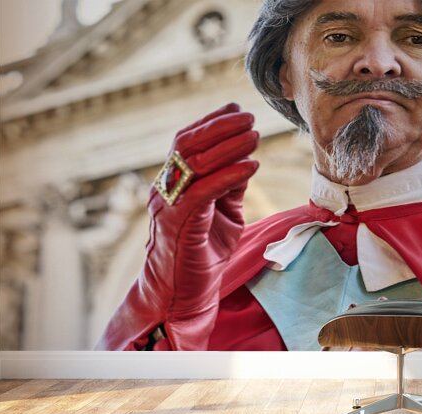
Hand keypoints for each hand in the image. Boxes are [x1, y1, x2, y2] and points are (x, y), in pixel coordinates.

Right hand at [101, 103, 258, 349]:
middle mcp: (166, 187)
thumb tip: (247, 159)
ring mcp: (168, 205)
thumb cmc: (202, 255)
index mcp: (174, 182)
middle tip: (250, 118)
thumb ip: (230, 187)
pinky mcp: (177, 224)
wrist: (182, 296)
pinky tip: (251, 167)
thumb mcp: (224, 214)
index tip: (238, 109)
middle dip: (220, 126)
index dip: (212, 121)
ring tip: (255, 136)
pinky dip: (228, 176)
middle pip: (187, 143)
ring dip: (227, 146)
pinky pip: (202, 192)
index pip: (187, 141)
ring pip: (193, 162)